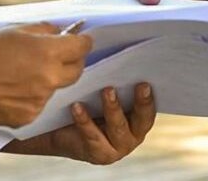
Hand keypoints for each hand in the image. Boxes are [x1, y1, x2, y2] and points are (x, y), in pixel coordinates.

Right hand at [0, 23, 91, 126]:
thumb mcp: (14, 29)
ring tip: (22, 72)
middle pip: (77, 71)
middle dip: (73, 61)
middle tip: (61, 54)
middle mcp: (50, 78)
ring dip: (48, 78)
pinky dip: (32, 95)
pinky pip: (39, 103)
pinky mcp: (30, 116)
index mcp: (48, 52)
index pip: (81, 47)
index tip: (80, 39)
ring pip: (56, 87)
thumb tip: (61, 31)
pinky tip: (12, 88)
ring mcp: (41, 100)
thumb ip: (43, 29)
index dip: (82, 41)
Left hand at [28, 84, 156, 163]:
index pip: (149, 110)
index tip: (145, 82)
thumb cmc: (85, 103)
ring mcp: (117, 149)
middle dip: (141, 103)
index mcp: (138, 120)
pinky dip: (85, 120)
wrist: (58, 130)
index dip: (148, 97)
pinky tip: (77, 106)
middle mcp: (132, 136)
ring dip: (113, 108)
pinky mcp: (99, 155)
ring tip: (106, 90)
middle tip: (139, 84)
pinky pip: (93, 136)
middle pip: (141, 121)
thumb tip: (122, 52)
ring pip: (119, 128)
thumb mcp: (101, 91)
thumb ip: (114, 79)